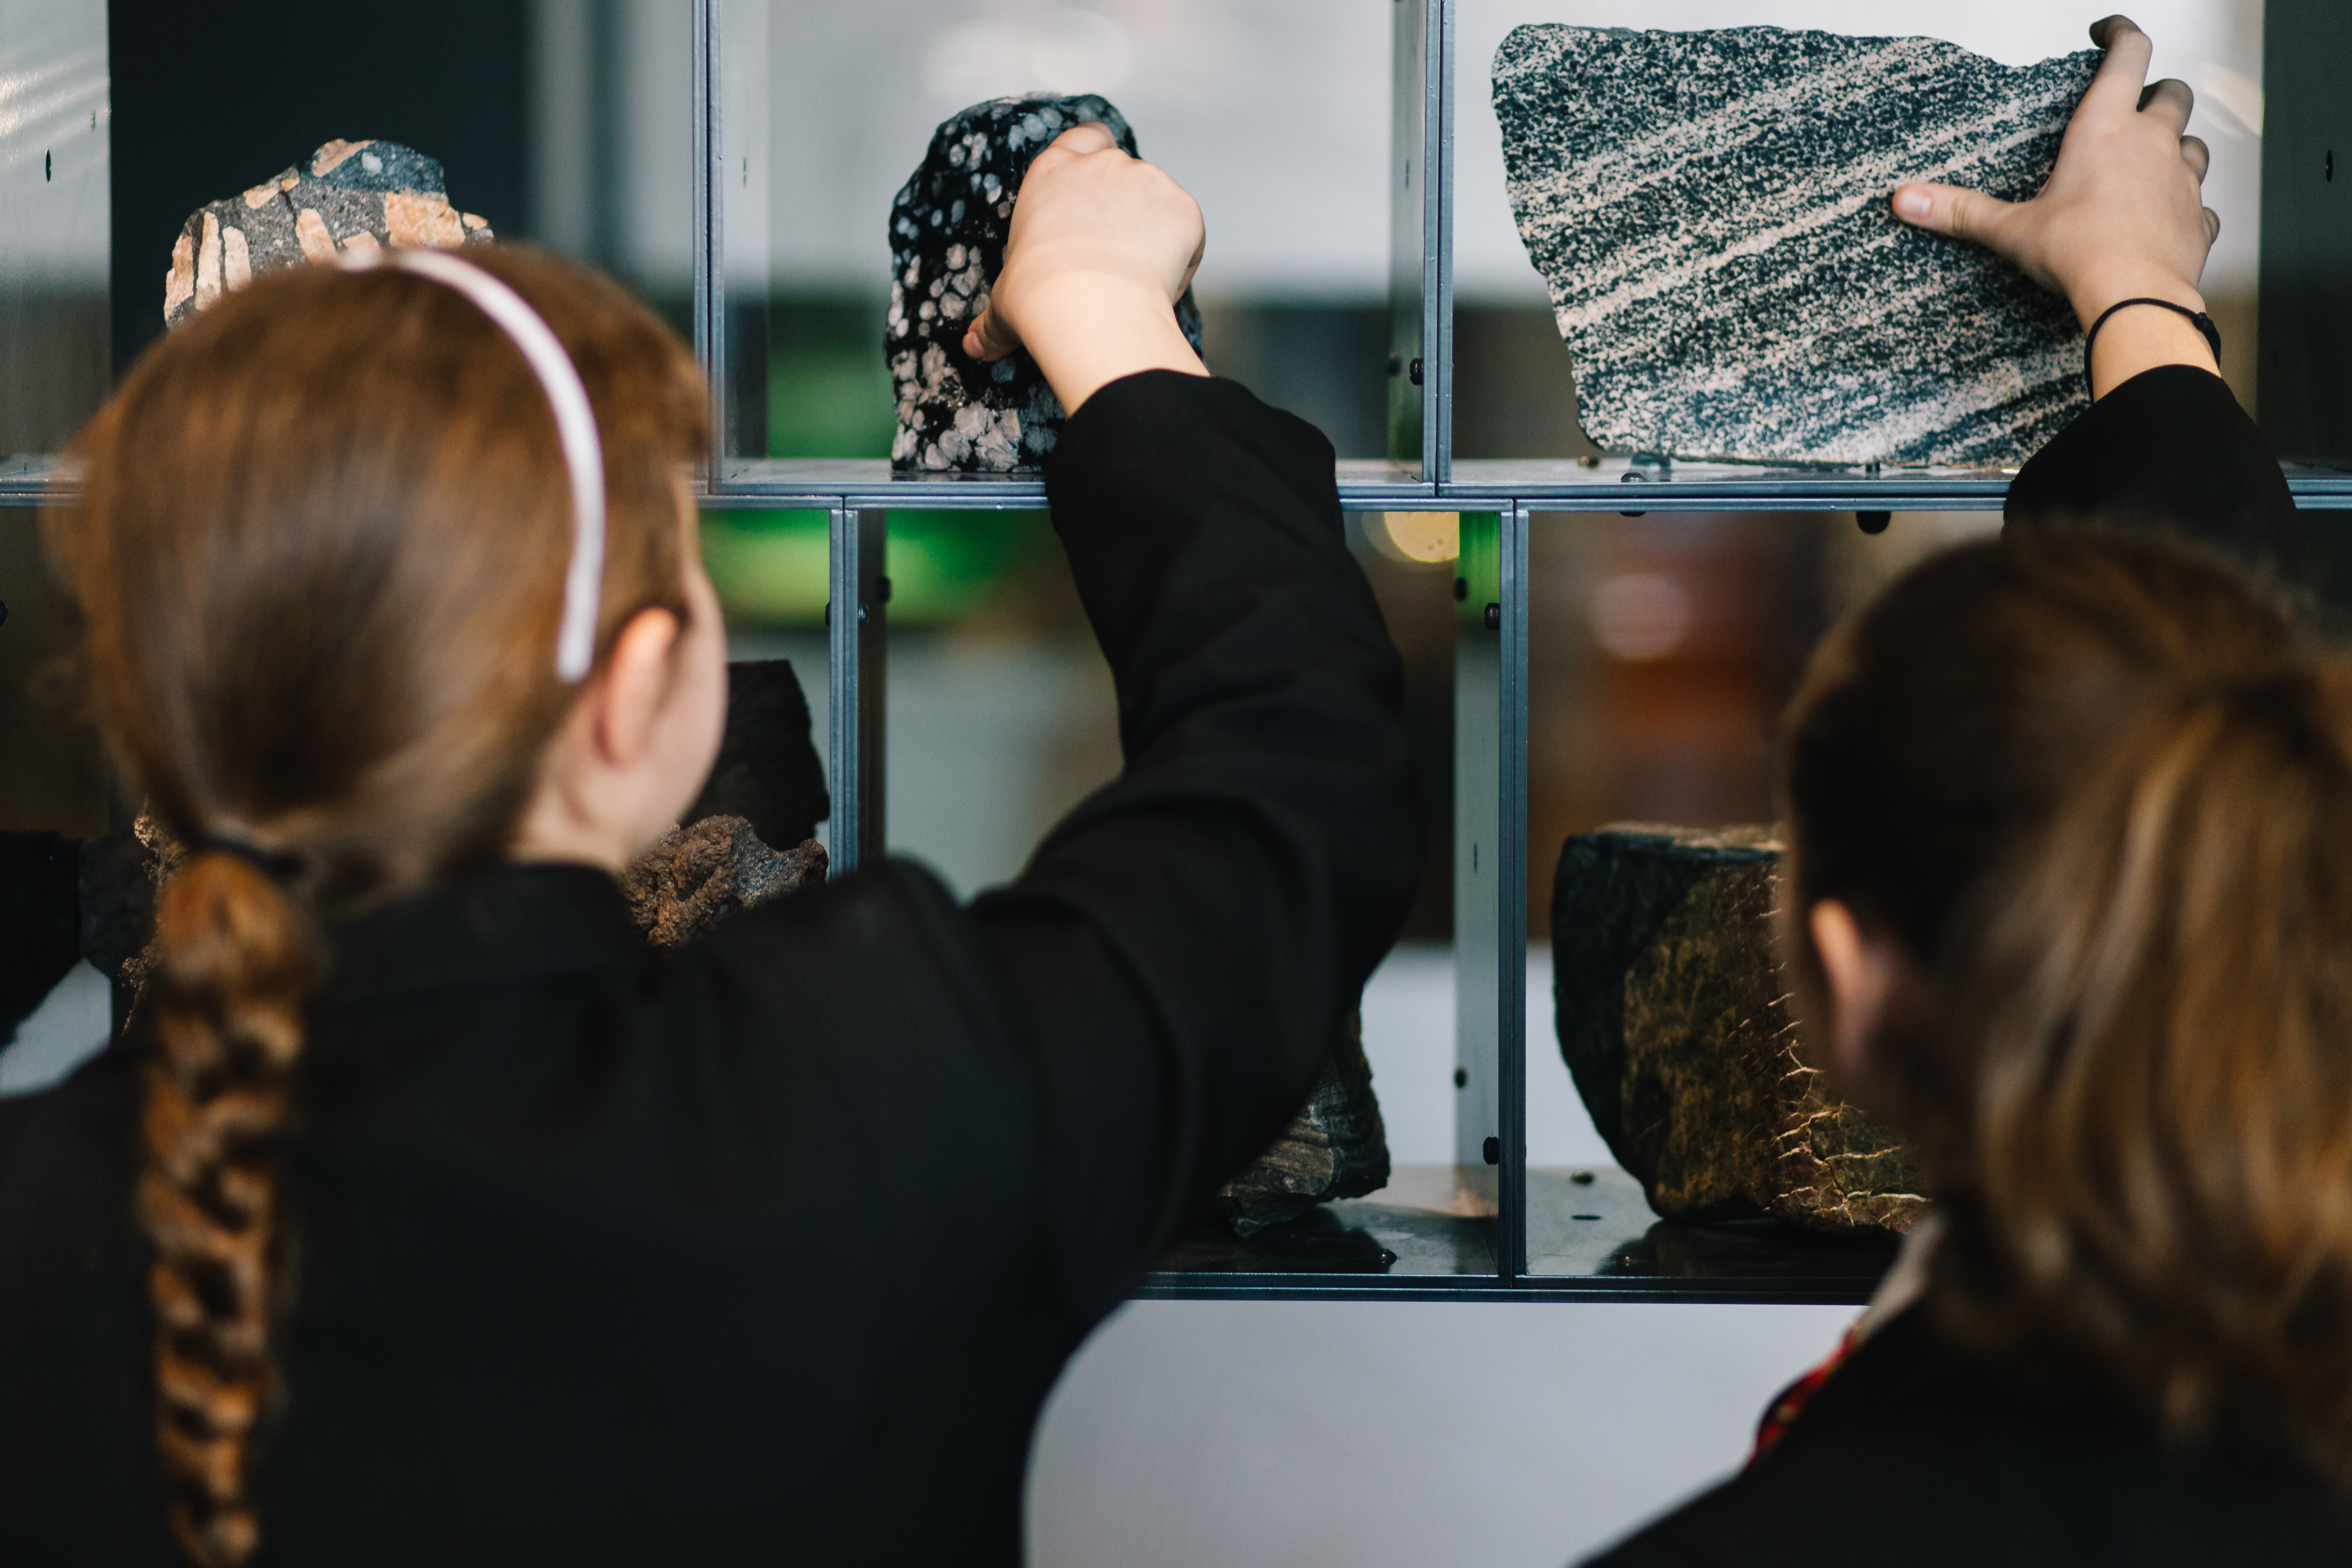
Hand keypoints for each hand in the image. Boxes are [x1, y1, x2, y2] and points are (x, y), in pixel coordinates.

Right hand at [961, 123, 1207, 412]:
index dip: (1095, 152)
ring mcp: (1145, 180)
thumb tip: (974, 346)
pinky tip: (1159, 284)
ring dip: (1154, 230)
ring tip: (1136, 277)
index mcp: (1053, 172)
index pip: (1083, 137)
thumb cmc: (1038, 298)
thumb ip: (991, 320)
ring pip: (1158, 200)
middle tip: (1116, 249)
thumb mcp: (1004, 304)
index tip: (1100, 182)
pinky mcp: (1182, 206)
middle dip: (1125, 203)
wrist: (1089, 308)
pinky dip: (1181, 253)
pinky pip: (1188, 230)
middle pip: (1124, 168)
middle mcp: (1101, 165)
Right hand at [1889, 16, 2219, 398]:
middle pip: (2173, 93)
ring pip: (2193, 143)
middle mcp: (2152, 144)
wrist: (2134, 297)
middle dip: (2157, 91)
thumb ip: (1960, 211)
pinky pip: (2201, 204)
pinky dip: (2187, 205)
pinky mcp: (2196, 219)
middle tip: (2138, 101)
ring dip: (2178, 145)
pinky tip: (2169, 218)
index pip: (2127, 54)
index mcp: (2105, 129)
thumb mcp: (2009, 229)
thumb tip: (1908, 199)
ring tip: (2154, 161)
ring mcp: (2181, 180)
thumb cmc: (2079, 254)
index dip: (2120, 32)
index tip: (2107, 31)